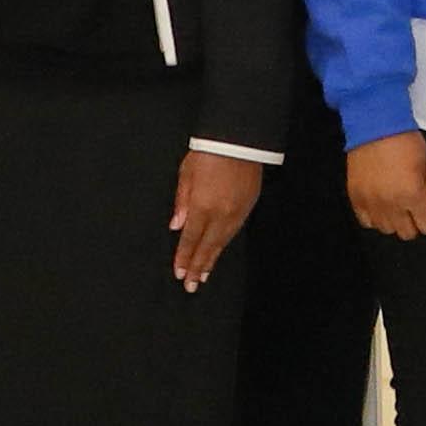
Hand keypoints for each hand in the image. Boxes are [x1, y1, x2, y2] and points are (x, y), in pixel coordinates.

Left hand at [165, 149, 265, 291]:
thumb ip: (181, 202)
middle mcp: (221, 214)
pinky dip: (225, 245)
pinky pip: (234, 232)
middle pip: (207, 247)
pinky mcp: (248, 206)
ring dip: (212, 259)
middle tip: (191, 286)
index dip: (184, 258)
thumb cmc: (208, 153)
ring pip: (222, 242)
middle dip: (198, 267)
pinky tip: (219, 251)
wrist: (239, 139)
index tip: (180, 274)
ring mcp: (237, 212)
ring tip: (205, 275)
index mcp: (202, 206)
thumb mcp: (185, 174)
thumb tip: (176, 226)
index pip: (190, 239)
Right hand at [344, 137, 425, 242]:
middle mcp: (390, 202)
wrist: (375, 125)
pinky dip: (375, 216)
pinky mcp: (356, 198)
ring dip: (394, 220)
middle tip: (412, 206)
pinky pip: (367, 222)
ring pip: (386, 230)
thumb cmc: (403, 140)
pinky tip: (381, 203)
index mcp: (412, 193)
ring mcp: (371, 202)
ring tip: (395, 202)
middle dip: (413, 221)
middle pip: (407, 233)